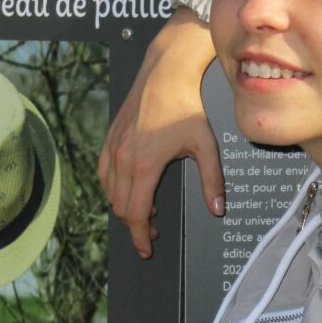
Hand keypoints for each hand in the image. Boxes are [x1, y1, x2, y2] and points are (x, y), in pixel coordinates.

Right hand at [98, 8, 223, 256]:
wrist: (164, 74)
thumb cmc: (186, 107)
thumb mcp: (205, 145)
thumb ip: (212, 180)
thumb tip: (217, 209)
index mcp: (144, 164)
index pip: (135, 213)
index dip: (140, 237)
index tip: (147, 249)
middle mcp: (122, 159)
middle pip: (120, 207)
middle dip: (135, 224)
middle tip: (152, 232)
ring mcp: (112, 148)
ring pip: (109, 192)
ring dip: (124, 206)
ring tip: (146, 209)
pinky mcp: (108, 140)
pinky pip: (104, 174)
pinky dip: (114, 188)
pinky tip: (130, 187)